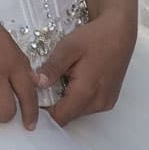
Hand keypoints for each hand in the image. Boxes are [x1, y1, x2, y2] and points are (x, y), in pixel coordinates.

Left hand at [35, 13, 135, 127]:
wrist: (119, 32)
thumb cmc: (94, 38)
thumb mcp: (67, 48)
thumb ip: (51, 68)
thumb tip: (35, 84)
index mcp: (87, 92)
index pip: (59, 117)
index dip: (42, 111)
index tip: (29, 98)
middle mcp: (99, 103)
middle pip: (67, 116)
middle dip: (52, 105)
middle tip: (39, 85)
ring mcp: (106, 102)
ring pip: (77, 111)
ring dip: (64, 101)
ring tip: (55, 79)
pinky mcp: (109, 99)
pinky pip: (87, 106)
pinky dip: (75, 98)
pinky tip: (70, 80)